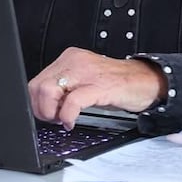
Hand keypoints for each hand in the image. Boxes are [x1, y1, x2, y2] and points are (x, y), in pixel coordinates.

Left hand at [29, 47, 165, 129]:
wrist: (146, 81)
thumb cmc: (115, 84)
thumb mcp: (84, 81)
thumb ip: (64, 88)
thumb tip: (43, 105)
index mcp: (69, 58)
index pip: (37, 80)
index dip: (36, 102)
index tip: (45, 113)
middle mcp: (75, 62)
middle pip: (39, 87)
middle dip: (41, 109)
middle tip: (53, 119)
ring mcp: (87, 73)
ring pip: (50, 91)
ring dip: (51, 113)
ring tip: (63, 120)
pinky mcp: (99, 86)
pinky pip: (72, 102)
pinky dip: (67, 116)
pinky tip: (71, 122)